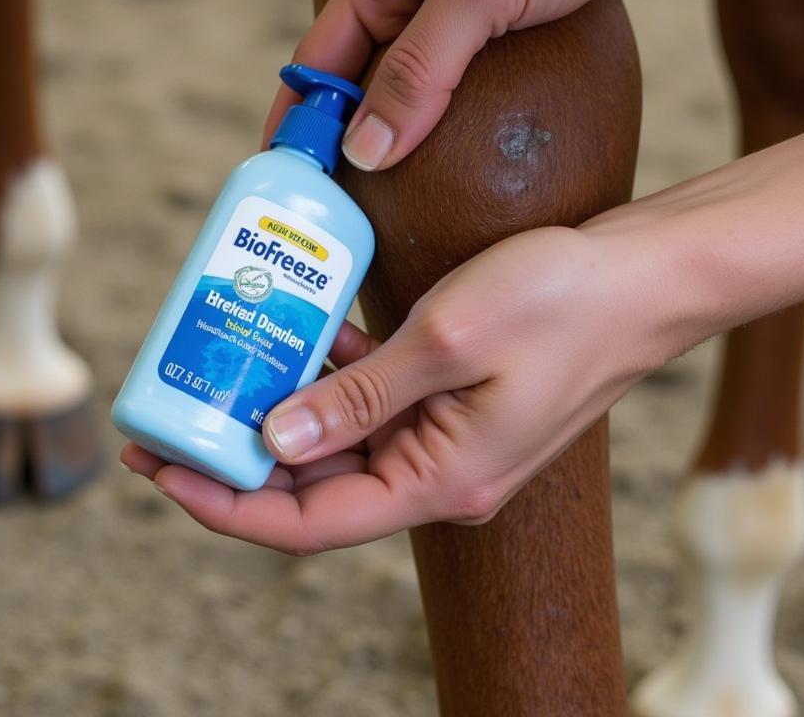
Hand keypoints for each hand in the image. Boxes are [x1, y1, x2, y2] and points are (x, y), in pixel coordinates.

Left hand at [120, 223, 674, 553]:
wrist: (642, 279)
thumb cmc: (563, 303)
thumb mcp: (449, 340)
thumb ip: (359, 395)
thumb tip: (273, 440)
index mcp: (441, 481)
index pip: (309, 523)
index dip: (226, 503)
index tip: (161, 466)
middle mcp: (440, 475)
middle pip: (316, 485)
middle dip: (239, 451)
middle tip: (169, 410)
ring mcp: (448, 438)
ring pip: (341, 440)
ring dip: (283, 408)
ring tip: (223, 364)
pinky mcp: (455, 400)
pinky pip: (376, 402)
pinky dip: (333, 374)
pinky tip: (304, 331)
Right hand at [262, 0, 684, 170]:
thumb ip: (418, 72)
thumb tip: (364, 152)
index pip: (316, 64)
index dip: (299, 125)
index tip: (289, 184)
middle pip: (356, 84)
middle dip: (345, 143)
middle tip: (342, 213)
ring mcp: (451, 13)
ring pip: (408, 91)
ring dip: (400, 139)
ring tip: (392, 207)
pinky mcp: (496, 28)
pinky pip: (458, 88)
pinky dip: (450, 126)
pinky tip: (456, 167)